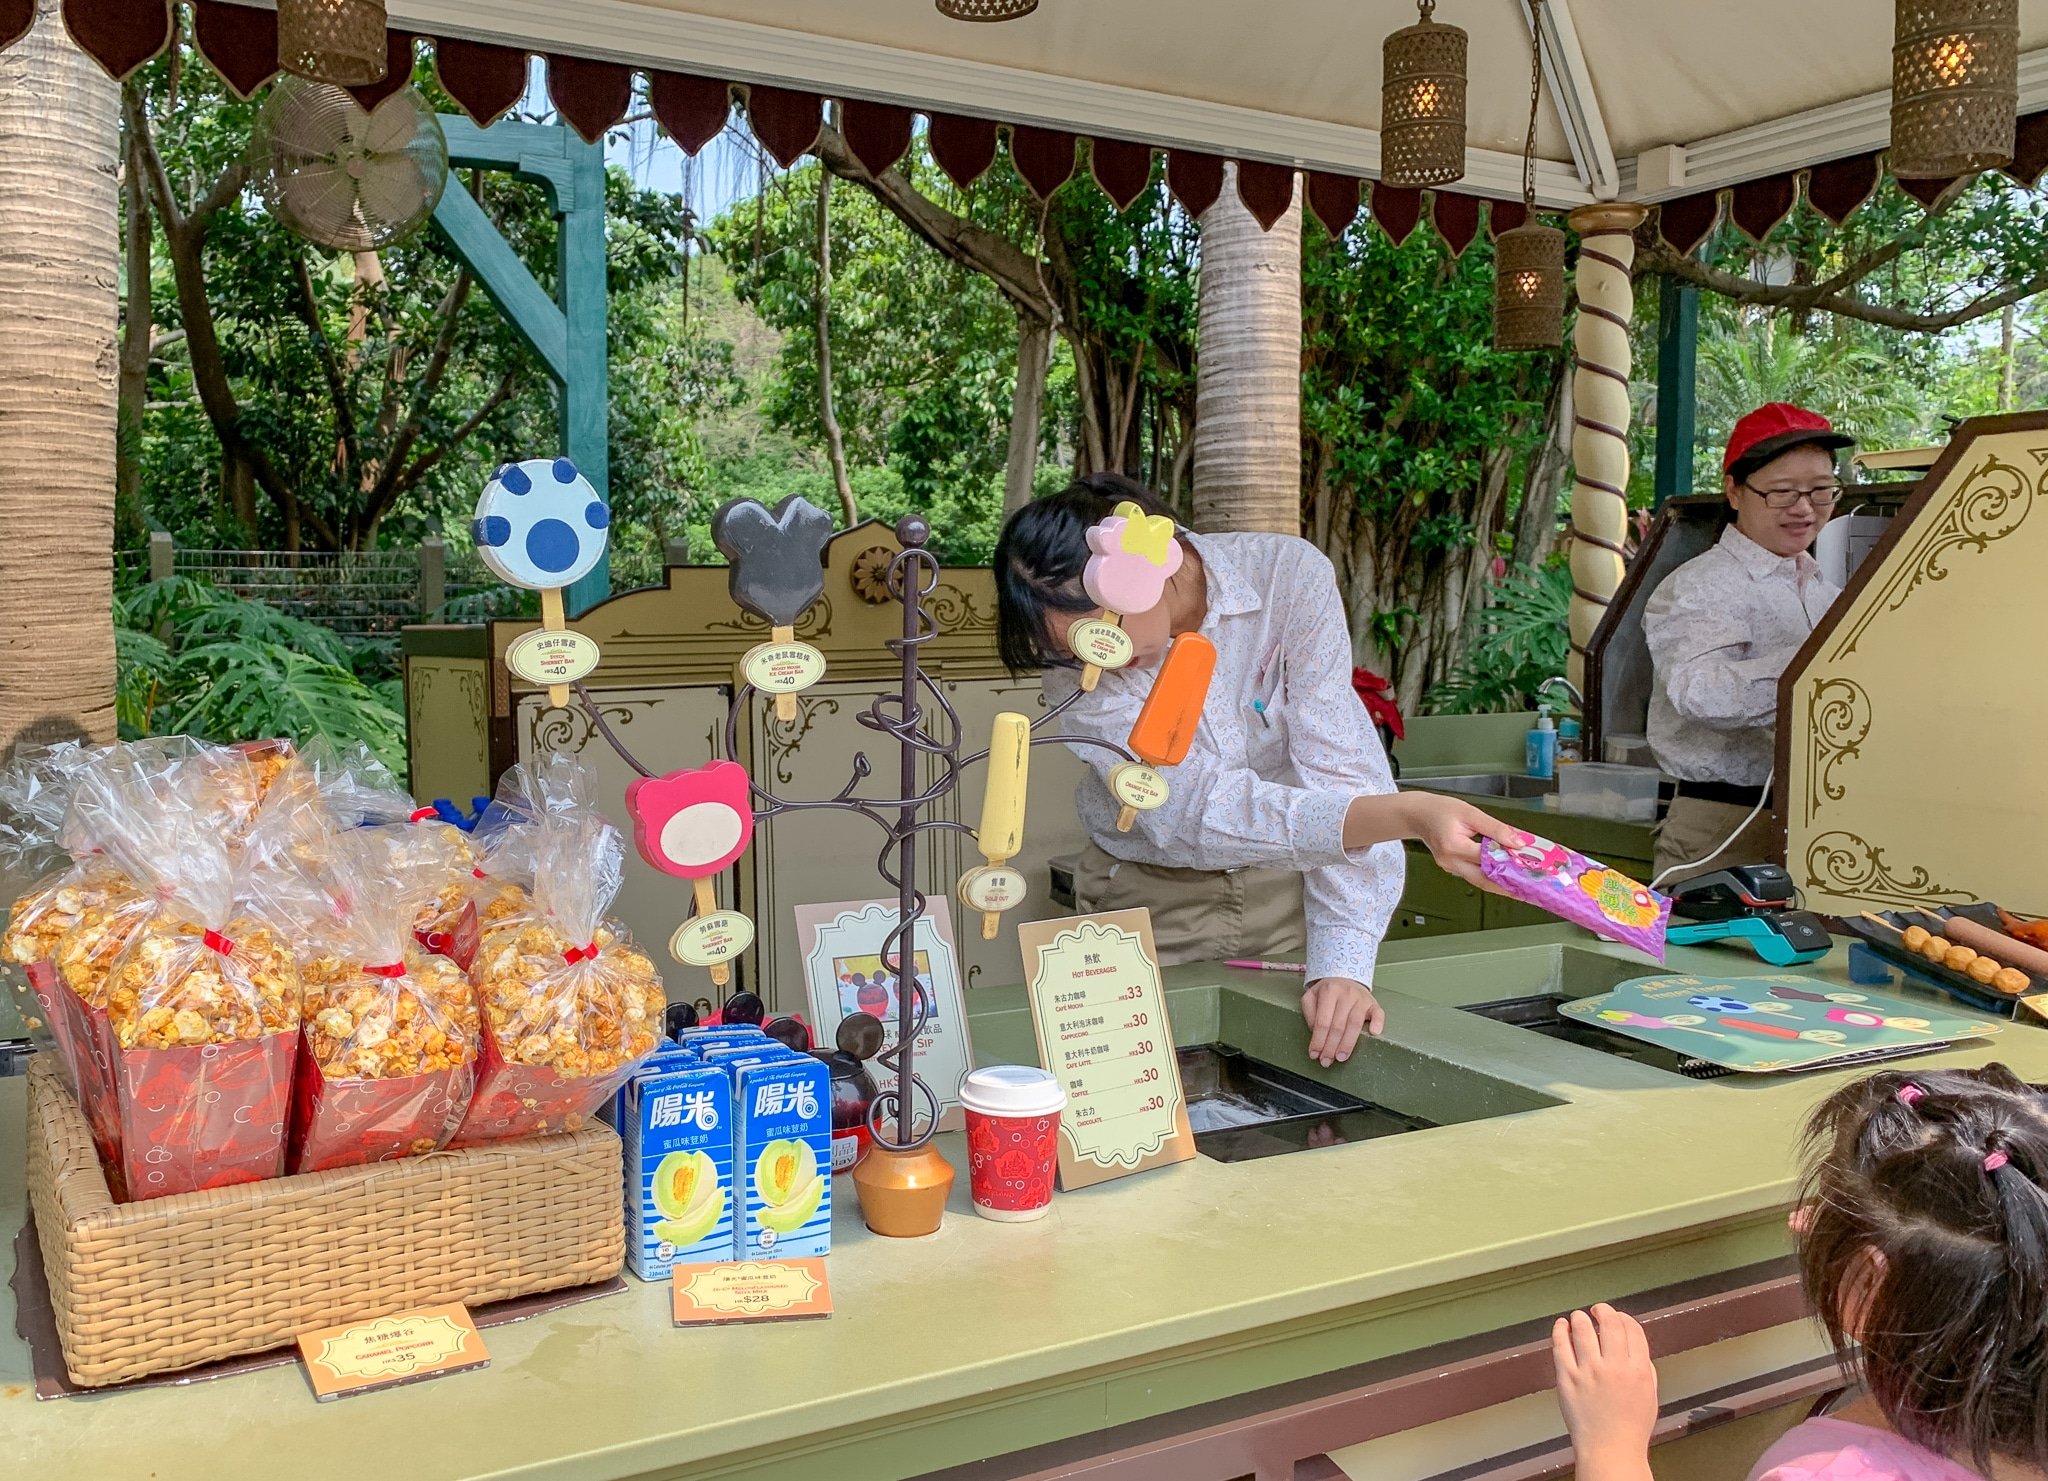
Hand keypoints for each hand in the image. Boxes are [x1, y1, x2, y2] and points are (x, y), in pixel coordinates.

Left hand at [1302, 977, 1383, 1065]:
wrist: (1345, 977)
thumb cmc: (1328, 992)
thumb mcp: (1311, 997)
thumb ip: (1310, 1014)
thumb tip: (1316, 1034)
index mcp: (1329, 992)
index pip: (1322, 1021)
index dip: (1318, 1040)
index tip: (1314, 1054)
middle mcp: (1346, 994)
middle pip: (1338, 1026)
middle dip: (1331, 1047)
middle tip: (1326, 1061)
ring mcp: (1361, 999)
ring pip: (1355, 1024)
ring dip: (1347, 1044)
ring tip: (1341, 1057)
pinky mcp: (1373, 1003)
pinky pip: (1378, 1014)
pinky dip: (1377, 1024)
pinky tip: (1373, 1034)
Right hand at [1402, 793, 1525, 891]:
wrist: (1417, 815)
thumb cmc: (1440, 810)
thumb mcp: (1471, 813)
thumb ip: (1496, 828)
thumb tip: (1517, 842)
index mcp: (1453, 846)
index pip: (1487, 858)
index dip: (1509, 862)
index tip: (1528, 868)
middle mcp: (1450, 862)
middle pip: (1484, 880)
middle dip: (1508, 886)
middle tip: (1529, 889)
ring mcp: (1450, 868)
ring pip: (1480, 881)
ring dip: (1501, 885)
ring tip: (1522, 886)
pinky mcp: (1453, 868)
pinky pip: (1475, 876)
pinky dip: (1491, 877)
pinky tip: (1506, 876)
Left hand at [1552, 1304, 1657, 1480]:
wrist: (1610, 1450)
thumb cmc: (1631, 1426)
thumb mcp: (1649, 1394)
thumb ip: (1644, 1367)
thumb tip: (1634, 1345)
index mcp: (1638, 1370)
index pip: (1633, 1330)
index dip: (1624, 1317)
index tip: (1618, 1316)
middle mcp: (1615, 1367)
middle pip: (1610, 1323)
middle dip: (1603, 1310)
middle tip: (1597, 1310)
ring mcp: (1589, 1371)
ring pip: (1582, 1329)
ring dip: (1580, 1318)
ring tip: (1579, 1317)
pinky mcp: (1567, 1378)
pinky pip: (1561, 1346)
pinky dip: (1560, 1330)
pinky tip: (1561, 1325)